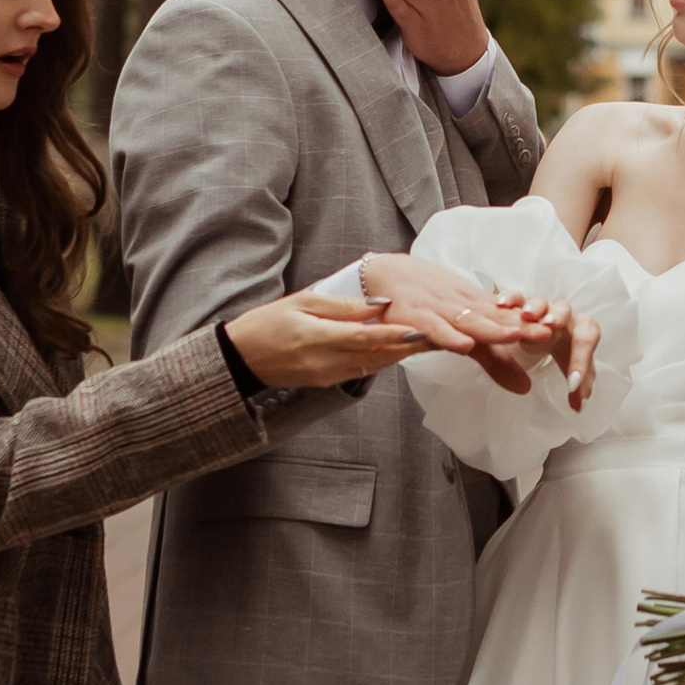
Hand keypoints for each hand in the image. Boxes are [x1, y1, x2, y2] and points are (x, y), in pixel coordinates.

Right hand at [222, 290, 432, 389]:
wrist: (242, 357)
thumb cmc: (269, 322)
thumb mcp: (302, 302)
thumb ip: (342, 306)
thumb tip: (380, 304)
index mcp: (316, 336)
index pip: (364, 337)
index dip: (394, 334)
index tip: (421, 330)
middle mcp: (325, 361)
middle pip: (376, 355)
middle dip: (409, 347)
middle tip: (441, 338)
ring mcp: (327, 375)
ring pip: (374, 365)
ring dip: (402, 355)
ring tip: (431, 343)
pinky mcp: (327, 382)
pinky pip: (362, 370)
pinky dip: (383, 360)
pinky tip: (401, 350)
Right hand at [358, 253, 552, 395]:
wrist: (385, 276)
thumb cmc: (430, 305)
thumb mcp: (465, 333)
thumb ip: (494, 362)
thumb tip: (527, 389)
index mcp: (478, 309)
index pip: (510, 319)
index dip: (534, 326)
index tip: (562, 331)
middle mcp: (463, 307)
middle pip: (496, 318)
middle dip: (522, 325)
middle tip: (550, 332)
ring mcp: (439, 311)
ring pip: (470, 320)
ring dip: (491, 328)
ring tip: (515, 336)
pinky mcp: (415, 318)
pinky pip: (433, 329)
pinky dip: (447, 335)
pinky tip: (462, 344)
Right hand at [501, 295, 602, 411]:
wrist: (546, 329)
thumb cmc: (562, 347)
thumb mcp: (570, 365)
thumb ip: (578, 385)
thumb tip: (579, 406)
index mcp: (581, 329)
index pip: (587, 341)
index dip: (581, 361)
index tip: (572, 385)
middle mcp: (563, 315)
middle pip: (565, 311)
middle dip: (558, 318)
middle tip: (551, 327)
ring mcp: (541, 307)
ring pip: (540, 302)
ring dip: (534, 307)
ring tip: (527, 315)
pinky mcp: (521, 303)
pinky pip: (516, 297)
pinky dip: (510, 298)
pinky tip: (502, 304)